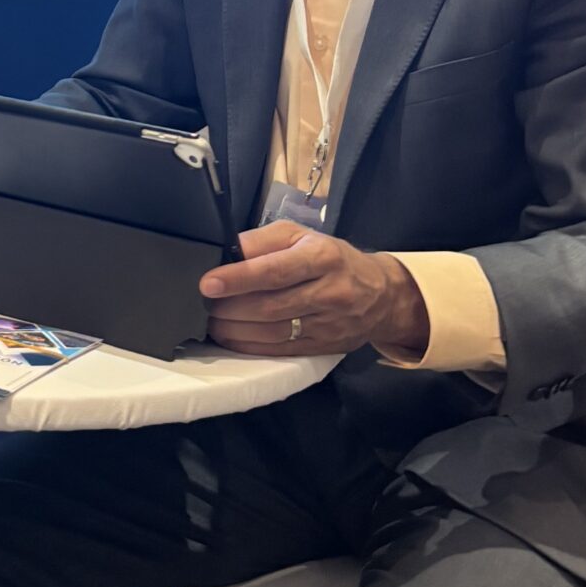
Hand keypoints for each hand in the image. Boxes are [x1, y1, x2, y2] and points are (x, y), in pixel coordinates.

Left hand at [199, 223, 428, 357]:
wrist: (381, 295)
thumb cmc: (333, 259)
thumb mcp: (302, 236)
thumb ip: (264, 240)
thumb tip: (227, 251)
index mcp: (322, 257)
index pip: (274, 270)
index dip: (238, 279)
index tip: (208, 283)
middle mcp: (328, 292)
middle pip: (269, 305)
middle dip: (229, 307)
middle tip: (203, 303)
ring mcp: (328, 324)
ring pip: (272, 332)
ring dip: (234, 329)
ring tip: (211, 321)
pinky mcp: (323, 347)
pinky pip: (280, 350)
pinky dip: (250, 346)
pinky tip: (231, 337)